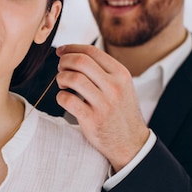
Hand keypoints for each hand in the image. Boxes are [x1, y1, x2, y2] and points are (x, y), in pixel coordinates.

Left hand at [55, 44, 149, 171]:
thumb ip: (104, 70)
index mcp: (121, 74)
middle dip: (64, 62)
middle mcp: (114, 87)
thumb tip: (74, 54)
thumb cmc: (120, 111)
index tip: (61, 52)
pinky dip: (60, 96)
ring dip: (61, 78)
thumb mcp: (122, 86)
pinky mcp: (92, 119)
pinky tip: (64, 98)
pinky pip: (67, 100)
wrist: (131, 142)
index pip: (92, 51)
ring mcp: (104, 104)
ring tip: (62, 84)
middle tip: (60, 68)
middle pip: (81, 62)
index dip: (72, 48)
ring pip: (73, 79)